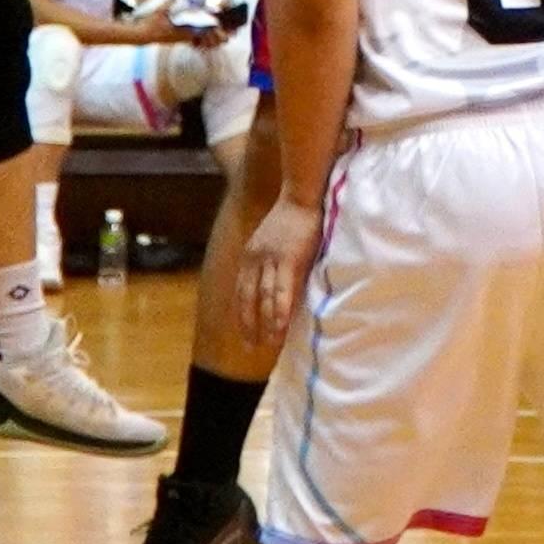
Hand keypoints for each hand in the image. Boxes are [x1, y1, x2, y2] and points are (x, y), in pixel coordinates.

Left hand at [239, 194, 321, 341]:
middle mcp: (254, 259)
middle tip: (251, 347)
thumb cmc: (292, 217)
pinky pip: (282, 291)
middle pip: (248, 299)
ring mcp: (270, 260)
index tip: (243, 334)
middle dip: (249, 324)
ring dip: (266, 324)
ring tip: (269, 344)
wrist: (302, 195)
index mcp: (249, 256)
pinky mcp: (289, 260)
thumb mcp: (271, 240)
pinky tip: (280, 327)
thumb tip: (273, 285)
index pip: (241, 292)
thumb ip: (270, 262)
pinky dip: (279, 311)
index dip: (241, 314)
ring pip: (264, 299)